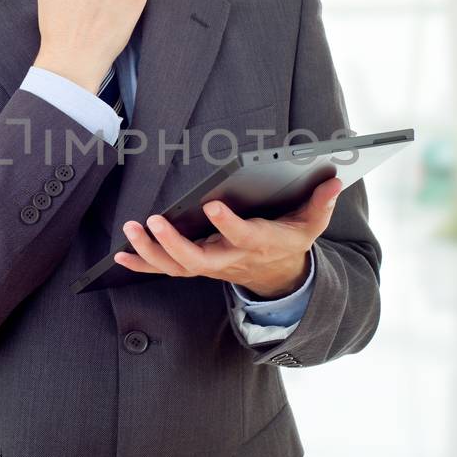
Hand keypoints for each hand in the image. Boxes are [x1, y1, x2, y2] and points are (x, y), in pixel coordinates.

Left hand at [113, 176, 343, 296]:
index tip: (212, 204)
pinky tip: (121, 255)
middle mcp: (229, 259)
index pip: (242, 236)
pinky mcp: (196, 266)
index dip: (227, 224)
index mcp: (257, 244)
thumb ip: (321, 204)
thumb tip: (335, 181)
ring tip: (132, 229)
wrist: (278, 276)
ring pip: (176, 266)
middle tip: (153, 220)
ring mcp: (210, 265)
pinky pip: (165, 270)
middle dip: (173, 243)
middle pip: (197, 258)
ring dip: (150, 251)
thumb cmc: (290, 242)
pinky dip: (142, 264)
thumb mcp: (312, 225)